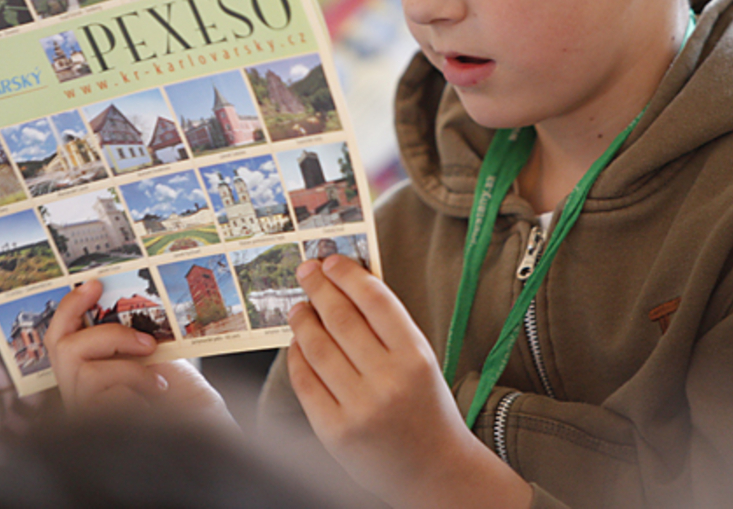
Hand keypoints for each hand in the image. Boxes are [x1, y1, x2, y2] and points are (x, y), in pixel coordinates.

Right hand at [44, 280, 236, 429]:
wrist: (204, 437)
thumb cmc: (184, 403)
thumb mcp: (161, 360)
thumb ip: (139, 339)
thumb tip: (129, 306)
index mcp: (93, 371)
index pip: (64, 336)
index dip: (70, 307)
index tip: (93, 284)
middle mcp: (79, 392)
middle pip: (59, 346)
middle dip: (101, 331)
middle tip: (141, 336)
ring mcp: (81, 408)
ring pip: (81, 366)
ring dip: (126, 364)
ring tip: (158, 377)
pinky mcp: (90, 421)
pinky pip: (100, 388)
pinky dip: (134, 384)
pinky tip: (154, 398)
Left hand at [287, 254, 531, 508]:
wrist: (435, 471)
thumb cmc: (427, 408)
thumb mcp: (421, 362)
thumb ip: (389, 328)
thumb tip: (346, 285)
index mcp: (415, 357)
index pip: (375, 301)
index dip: (348, 275)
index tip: (331, 261)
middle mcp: (387, 381)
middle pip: (341, 319)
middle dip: (318, 288)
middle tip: (306, 271)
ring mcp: (359, 408)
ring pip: (317, 348)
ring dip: (303, 320)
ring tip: (299, 307)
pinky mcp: (334, 431)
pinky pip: (306, 382)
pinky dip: (297, 357)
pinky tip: (297, 344)